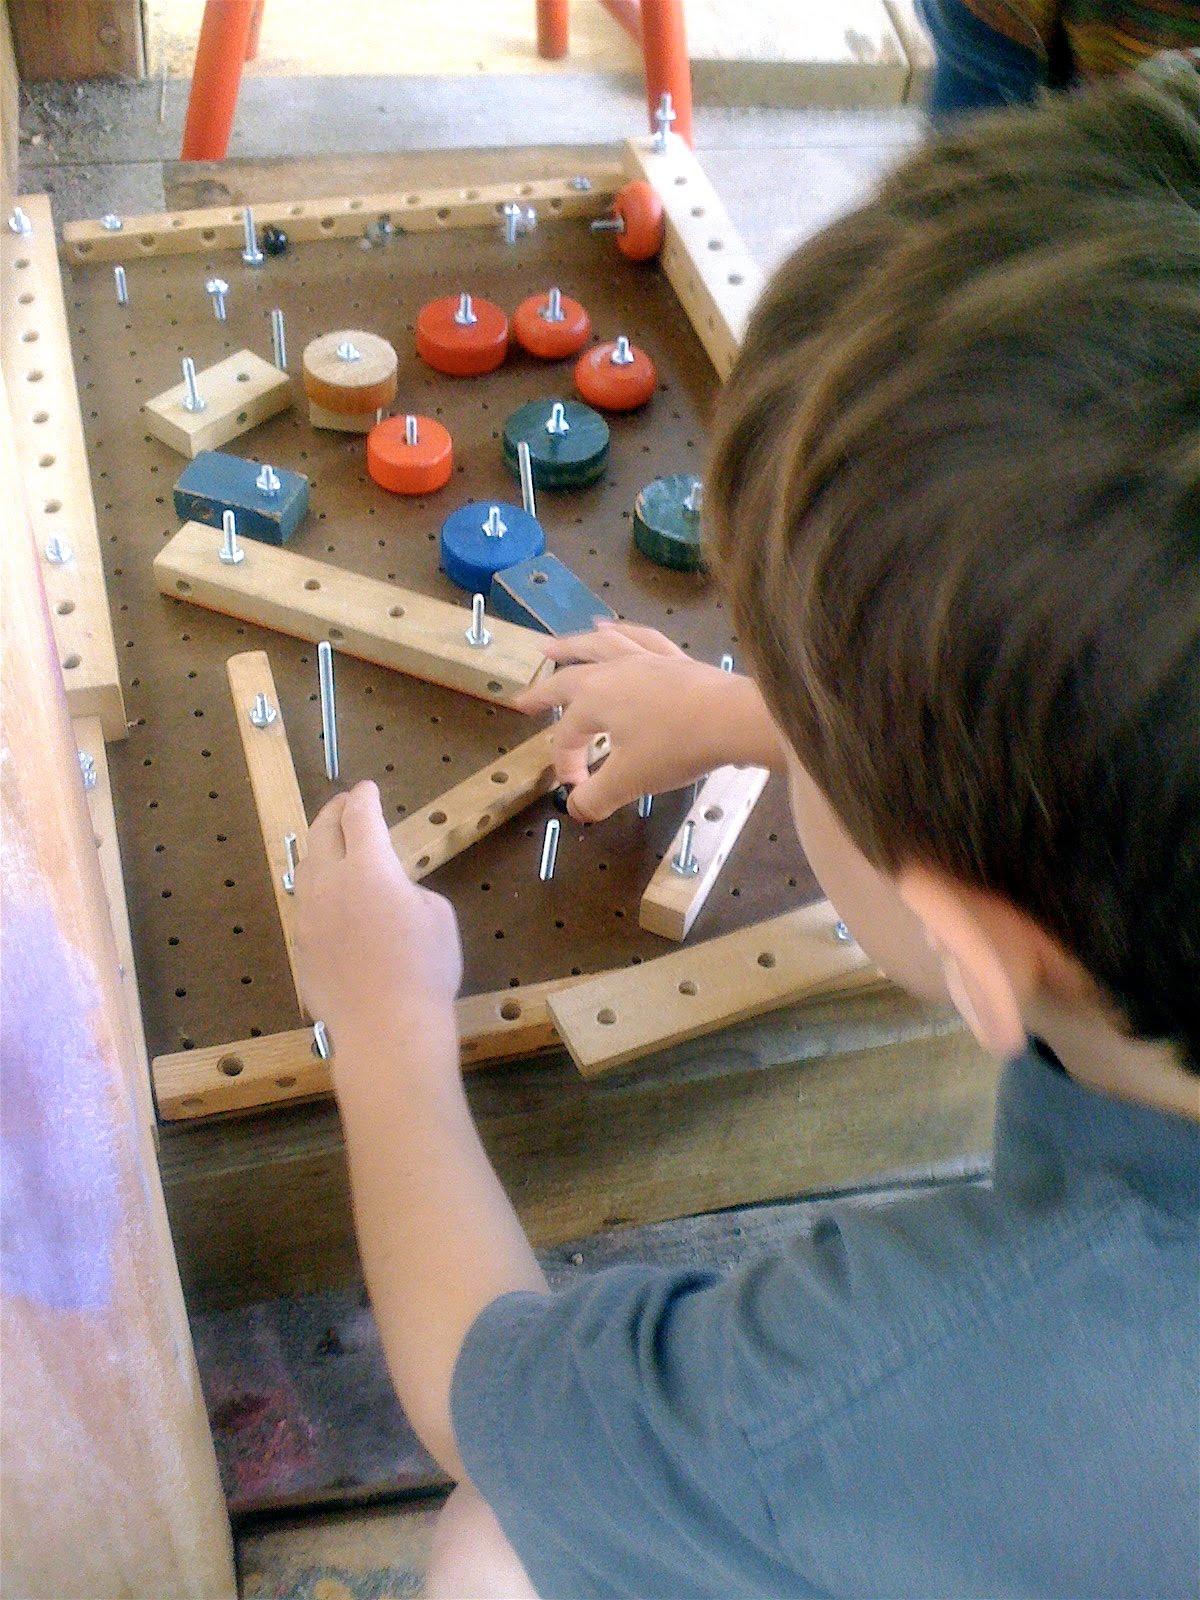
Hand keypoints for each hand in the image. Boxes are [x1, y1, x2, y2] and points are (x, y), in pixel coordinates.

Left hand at [292, 781, 462, 1046]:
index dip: (364, 797)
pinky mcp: (300, 947)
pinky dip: (317, 890)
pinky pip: (306, 906)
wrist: (386, 1027)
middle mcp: (330, 883)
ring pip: (306, 869)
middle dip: (334, 812)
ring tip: (330, 845)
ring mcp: (308, 916)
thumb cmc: (425, 969)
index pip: (360, 817)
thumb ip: (409, 889)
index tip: (367, 788)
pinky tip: (330, 901)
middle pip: (322, 833)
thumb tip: (391, 891)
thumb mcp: (438, 916)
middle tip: (344, 803)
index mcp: (369, 867)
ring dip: (319, 849)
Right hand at [513, 619, 756, 821]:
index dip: (565, 764)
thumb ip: (596, 796)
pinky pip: (639, 637)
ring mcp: (644, 659)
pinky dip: (621, 631)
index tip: (577, 790)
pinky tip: (611, 627)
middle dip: (544, 693)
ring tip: (552, 645)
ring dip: (572, 646)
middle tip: (523, 700)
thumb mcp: (630, 780)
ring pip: (599, 647)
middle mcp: (612, 672)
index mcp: (595, 700)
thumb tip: (575, 809)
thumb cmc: (676, 747)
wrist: (733, 719)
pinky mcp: (673, 658)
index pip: (567, 736)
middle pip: (569, 680)